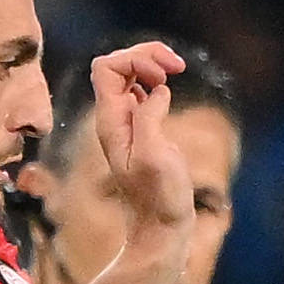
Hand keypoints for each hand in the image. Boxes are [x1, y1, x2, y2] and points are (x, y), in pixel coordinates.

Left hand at [88, 43, 193, 245]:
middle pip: (117, 64)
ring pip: (128, 74)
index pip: (106, 68)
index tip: (163, 79)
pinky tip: (170, 88)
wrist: (160, 227)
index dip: (135, 61)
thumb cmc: (160, 198)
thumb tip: (157, 91)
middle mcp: (114, 119)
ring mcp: (127, 123)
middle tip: (176, 66)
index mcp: (111, 122)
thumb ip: (149, 118)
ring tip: (176, 69)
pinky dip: (156, 80)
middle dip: (145, 55)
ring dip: (151, 63)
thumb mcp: (154, 156)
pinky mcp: (142, 130)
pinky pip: (140, 90)